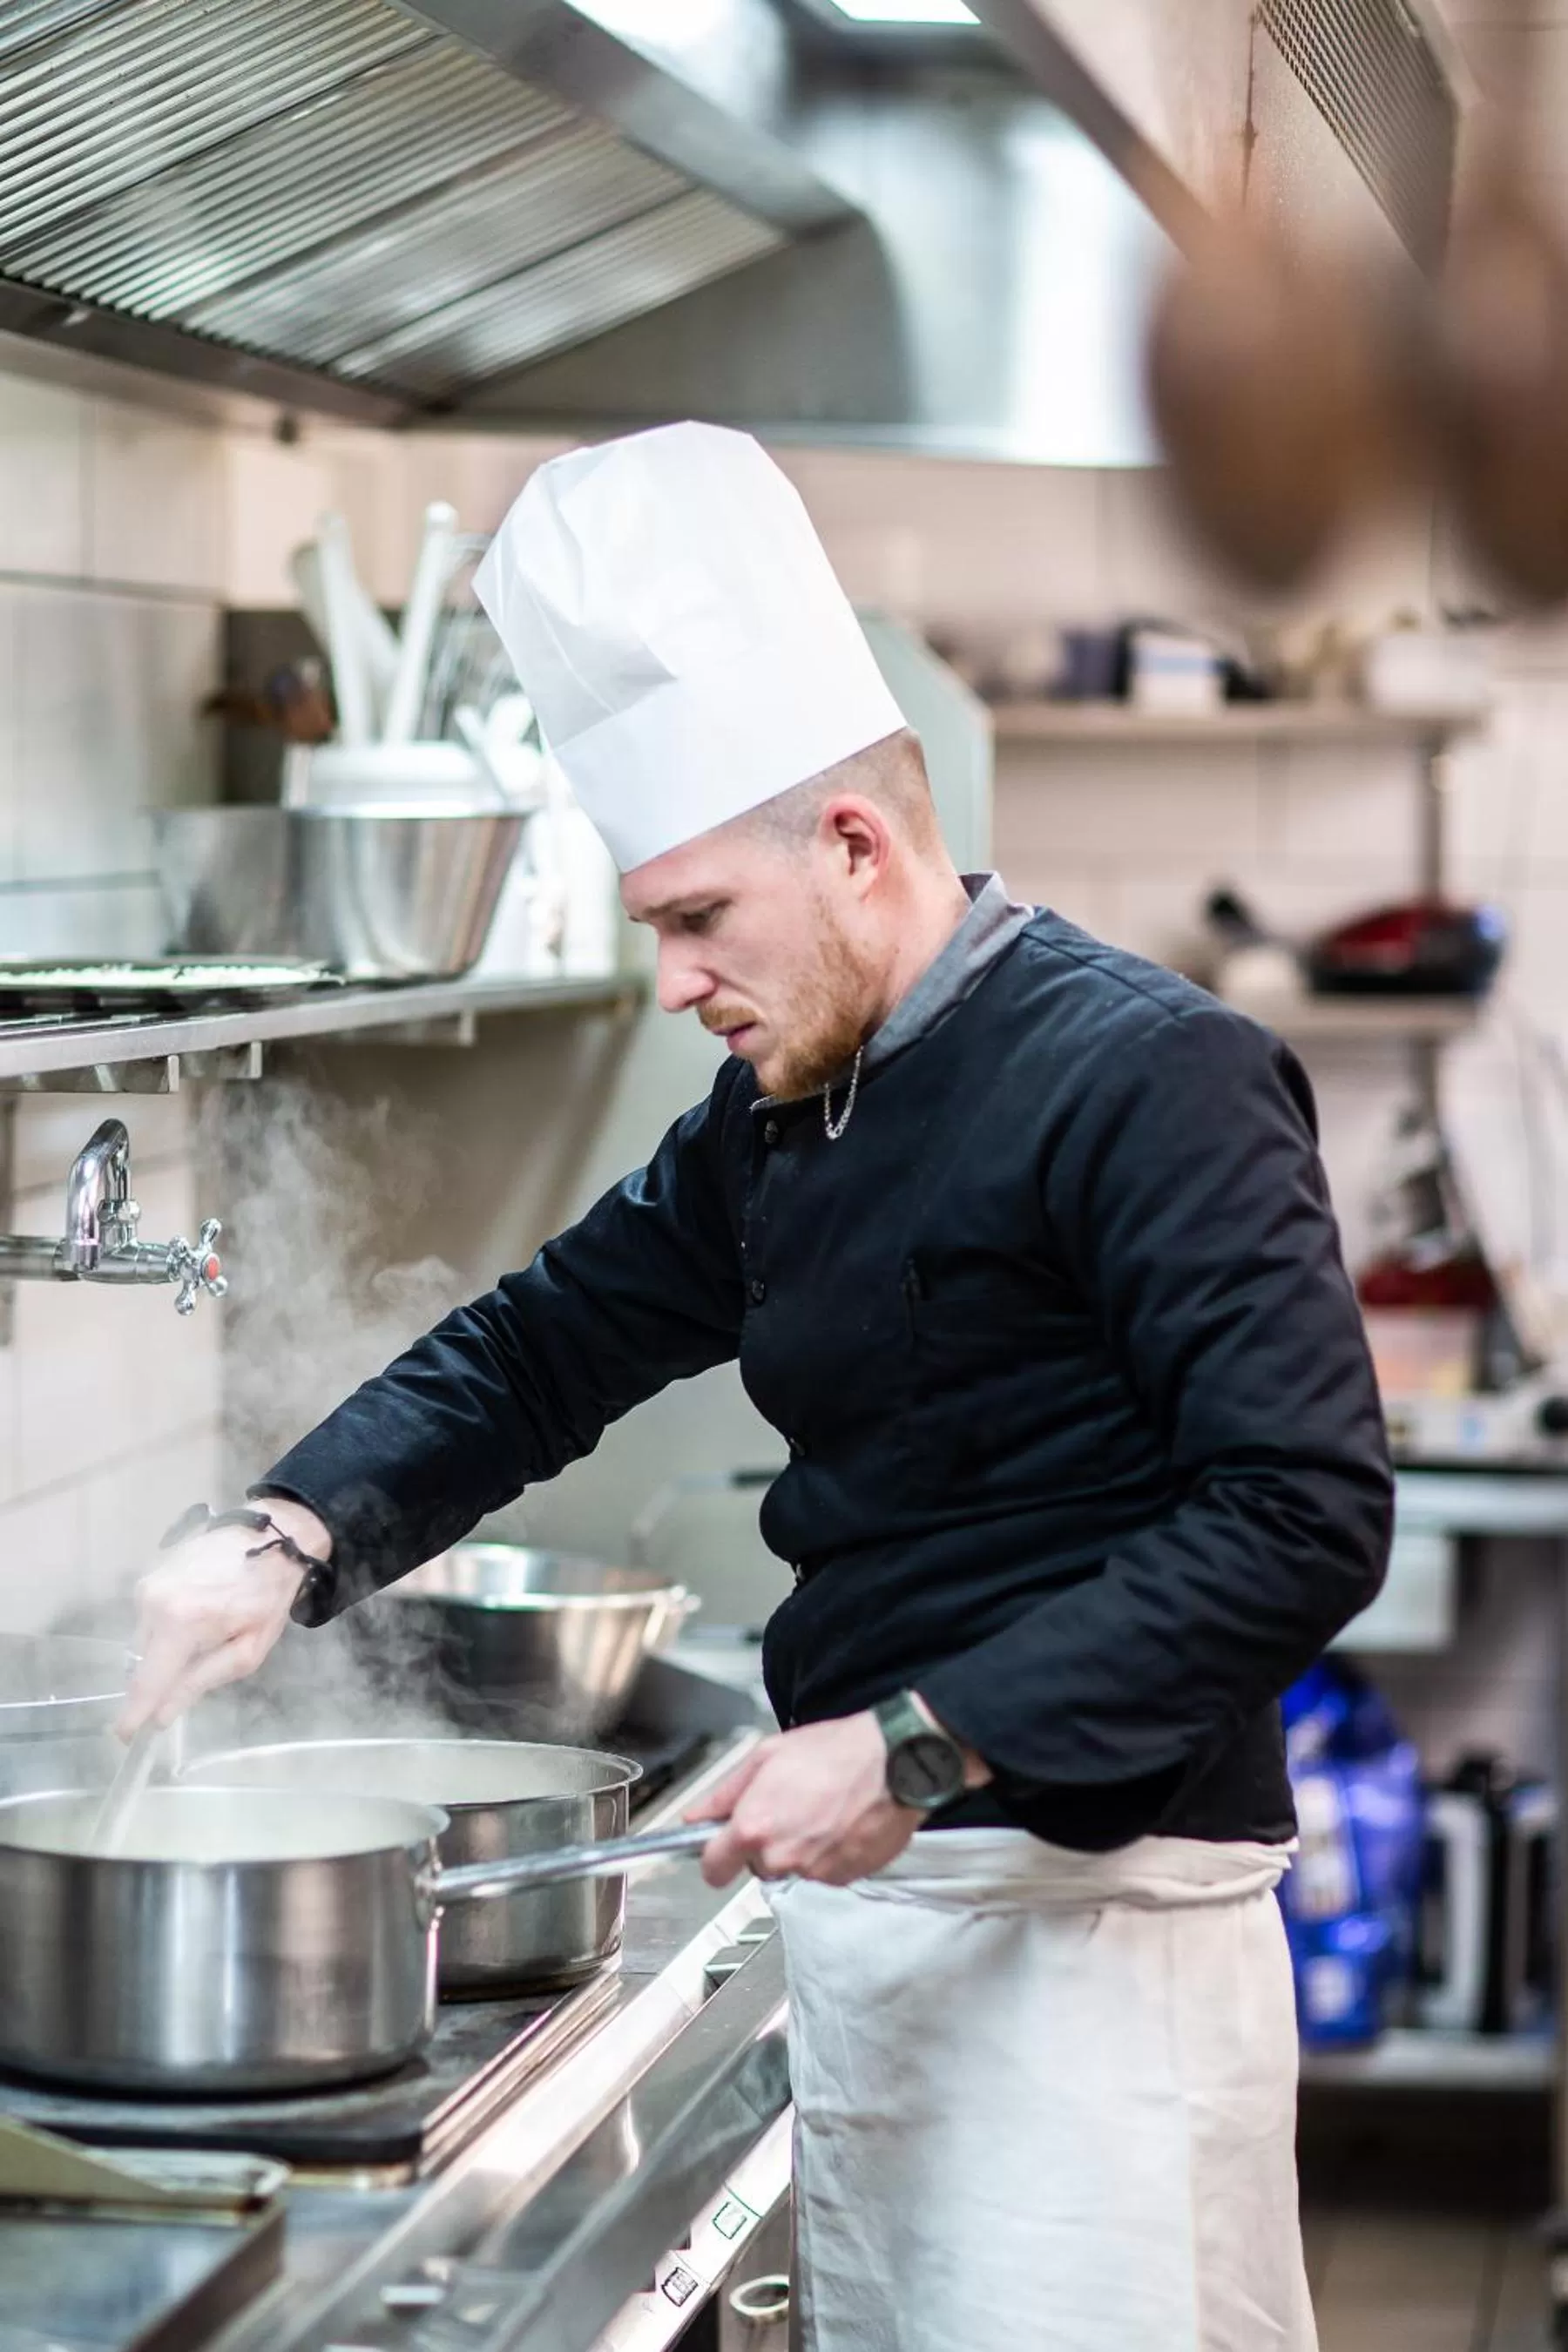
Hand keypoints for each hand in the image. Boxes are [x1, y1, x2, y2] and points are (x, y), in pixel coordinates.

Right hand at [117, 1500, 329, 1735]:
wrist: (269, 1537)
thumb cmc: (267, 1595)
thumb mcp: (248, 1650)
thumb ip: (201, 1682)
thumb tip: (162, 1715)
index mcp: (179, 1622)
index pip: (146, 1681)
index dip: (134, 1713)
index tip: (125, 1737)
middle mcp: (152, 1602)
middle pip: (143, 1662)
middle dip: (161, 1676)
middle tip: (198, 1667)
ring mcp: (147, 1585)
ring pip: (144, 1640)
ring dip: (166, 1649)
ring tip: (206, 1633)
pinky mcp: (149, 1575)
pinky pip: (148, 1617)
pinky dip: (167, 1626)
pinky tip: (198, 1614)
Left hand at [686, 1712, 919, 1888]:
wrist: (895, 1763)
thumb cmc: (837, 1752)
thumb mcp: (767, 1755)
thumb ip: (724, 1793)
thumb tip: (697, 1815)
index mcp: (755, 1827)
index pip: (713, 1869)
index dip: (714, 1858)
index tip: (718, 1852)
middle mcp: (781, 1856)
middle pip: (756, 1865)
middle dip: (766, 1843)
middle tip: (788, 1807)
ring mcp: (814, 1871)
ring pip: (793, 1867)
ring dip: (800, 1846)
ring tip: (821, 1808)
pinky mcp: (844, 1877)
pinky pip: (824, 1871)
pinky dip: (829, 1853)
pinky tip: (841, 1822)